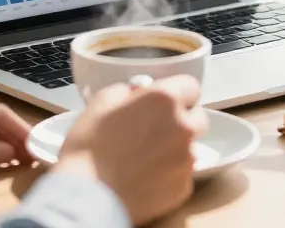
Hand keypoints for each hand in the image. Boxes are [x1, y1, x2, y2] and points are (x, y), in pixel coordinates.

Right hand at [54, 76, 206, 225]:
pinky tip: (145, 175)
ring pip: (190, 147)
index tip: (164, 101)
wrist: (88, 196)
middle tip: (154, 128)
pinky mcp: (183, 187)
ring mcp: (186, 159)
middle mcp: (183, 127)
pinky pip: (182, 173)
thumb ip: (127, 91)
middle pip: (196, 117)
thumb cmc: (89, 148)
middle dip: (181, 120)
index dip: (176, 92)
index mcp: (165, 99)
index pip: (190, 86)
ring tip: (145, 156)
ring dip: (175, 147)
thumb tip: (134, 95)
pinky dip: (169, 173)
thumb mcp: (101, 102)